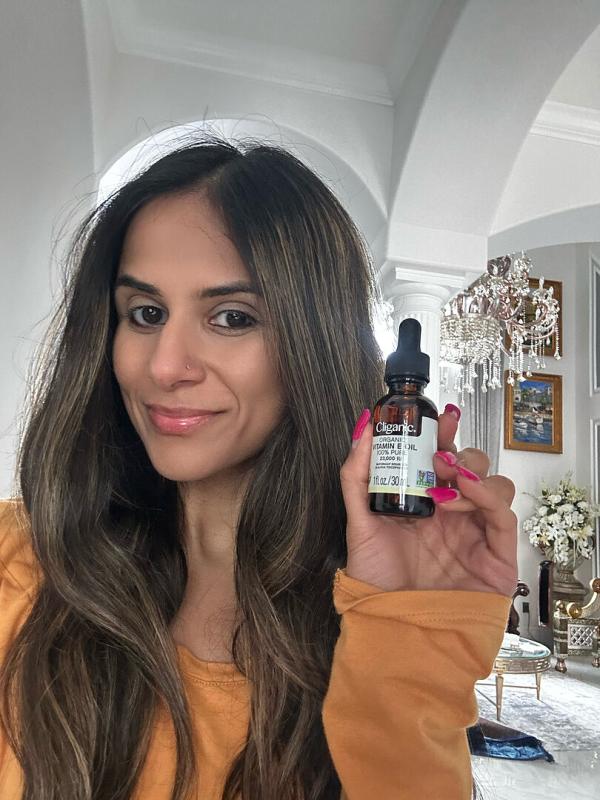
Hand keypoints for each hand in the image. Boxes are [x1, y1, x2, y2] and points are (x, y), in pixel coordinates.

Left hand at [339, 406, 517, 596]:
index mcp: (425, 504)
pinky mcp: (497, 554)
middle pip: (472, 467)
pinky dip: (487, 494)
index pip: (442, 461)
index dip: (443, 436)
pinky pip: (503, 515)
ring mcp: (476, 532)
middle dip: (457, 451)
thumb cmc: (378, 579)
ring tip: (443, 482)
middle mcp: (454, 515)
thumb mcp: (359, 522)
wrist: (393, 625)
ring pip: (494, 484)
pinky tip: (464, 489)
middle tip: (436, 451)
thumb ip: (357, 475)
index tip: (435, 418)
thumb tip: (363, 427)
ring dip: (470, 473)